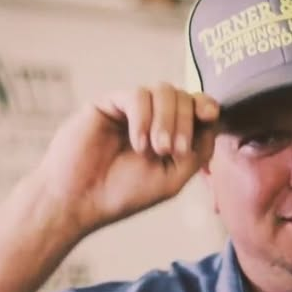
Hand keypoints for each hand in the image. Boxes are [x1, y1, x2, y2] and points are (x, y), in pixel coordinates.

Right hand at [34, 82, 219, 234]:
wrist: (79, 200)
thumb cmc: (124, 193)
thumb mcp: (172, 178)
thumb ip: (197, 151)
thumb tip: (211, 119)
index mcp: (171, 134)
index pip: (196, 108)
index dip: (206, 105)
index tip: (209, 115)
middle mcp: (153, 118)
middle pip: (183, 97)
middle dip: (184, 121)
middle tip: (170, 151)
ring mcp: (131, 109)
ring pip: (163, 90)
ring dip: (166, 119)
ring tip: (156, 149)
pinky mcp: (109, 103)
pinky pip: (138, 96)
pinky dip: (143, 118)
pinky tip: (138, 143)